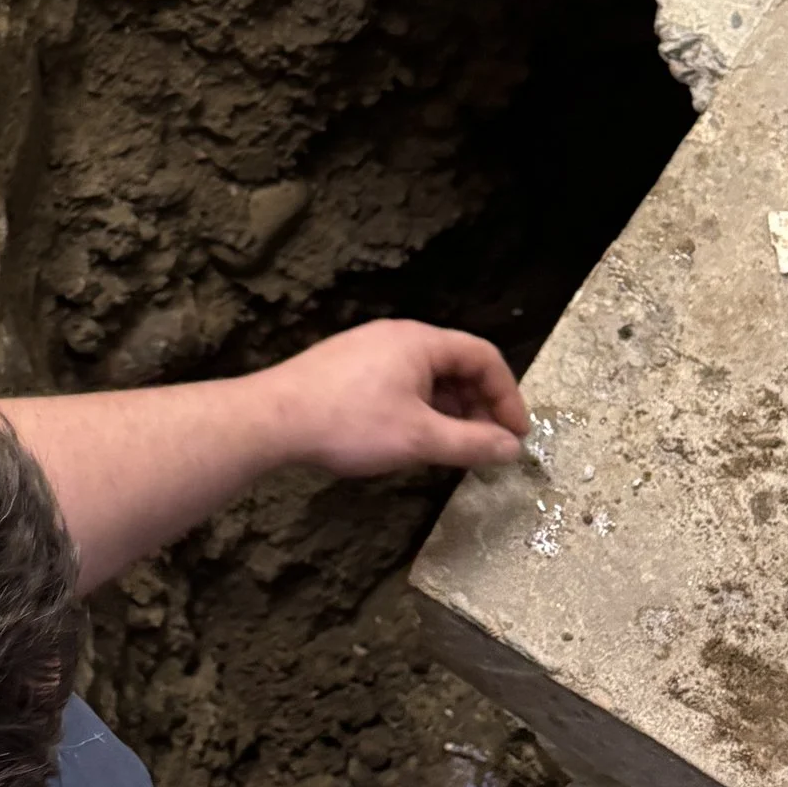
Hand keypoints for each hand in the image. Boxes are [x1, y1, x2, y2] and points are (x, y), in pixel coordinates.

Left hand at [258, 318, 528, 479]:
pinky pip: (401, 383)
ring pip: (428, 377)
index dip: (508, 396)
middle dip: (479, 406)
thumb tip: (511, 448)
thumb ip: (472, 443)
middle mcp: (397, 336)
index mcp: (420, 341)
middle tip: (487, 448)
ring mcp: (369, 350)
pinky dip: (420, 408)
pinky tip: (413, 440)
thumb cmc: (349, 424)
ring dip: (450, 411)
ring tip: (453, 450)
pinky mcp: (348, 368)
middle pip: (457, 365)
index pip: (484, 356)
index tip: (516, 436)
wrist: (271, 420)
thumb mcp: (419, 439)